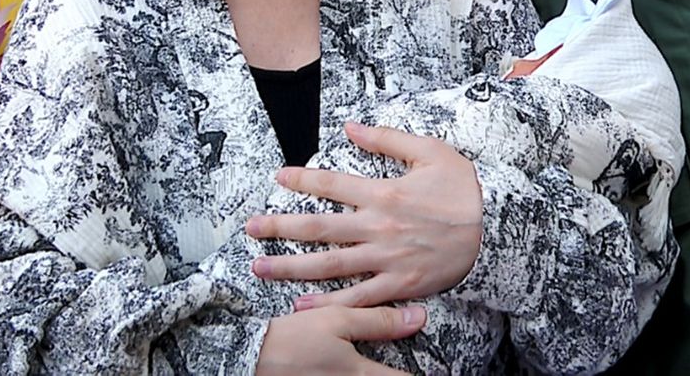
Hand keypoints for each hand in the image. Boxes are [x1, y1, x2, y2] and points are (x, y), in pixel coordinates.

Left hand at [247, 122, 481, 308]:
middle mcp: (379, 226)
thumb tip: (351, 128)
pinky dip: (328, 302)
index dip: (301, 179)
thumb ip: (387, 139)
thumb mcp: (431, 152)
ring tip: (260, 267)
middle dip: (280, 227)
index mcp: (384, 192)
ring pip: (329, 265)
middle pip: (318, 228)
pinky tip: (301, 305)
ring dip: (291, 266)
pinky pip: (358, 296)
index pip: (331, 183)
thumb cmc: (465, 188)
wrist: (497, 229)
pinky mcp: (399, 284)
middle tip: (250, 228)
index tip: (278, 178)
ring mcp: (387, 258)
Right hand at [257, 305, 424, 375]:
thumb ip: (379, 322)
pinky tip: (360, 366)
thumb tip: (419, 319)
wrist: (248, 356)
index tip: (441, 370)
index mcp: (361, 375)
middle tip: (426, 368)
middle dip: (402, 375)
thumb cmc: (292, 337)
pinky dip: (363, 374)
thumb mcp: (336, 321)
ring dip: (382, 373)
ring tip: (390, 365)